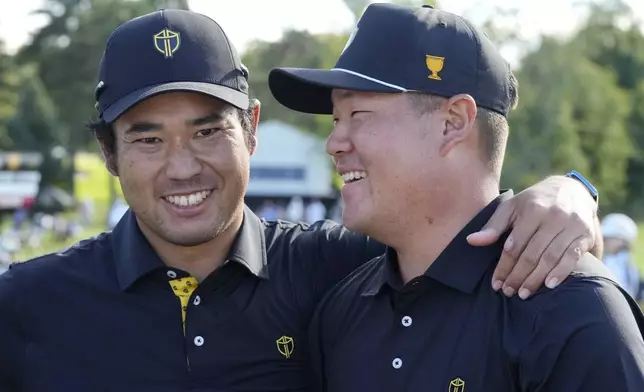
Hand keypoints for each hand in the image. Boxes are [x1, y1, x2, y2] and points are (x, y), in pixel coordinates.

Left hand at [467, 176, 597, 298]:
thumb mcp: (512, 207)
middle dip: (518, 276)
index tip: (496, 284)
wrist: (572, 189)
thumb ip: (493, 226)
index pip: (514, 245)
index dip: (503, 266)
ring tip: (524, 293)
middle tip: (508, 292)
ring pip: (550, 258)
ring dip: (536, 279)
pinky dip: (560, 273)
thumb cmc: (534, 202)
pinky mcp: (585, 235)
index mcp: (531, 210)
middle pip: (531, 254)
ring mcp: (571, 225)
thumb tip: (471, 241)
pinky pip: (572, 257)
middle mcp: (553, 216)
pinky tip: (549, 285)